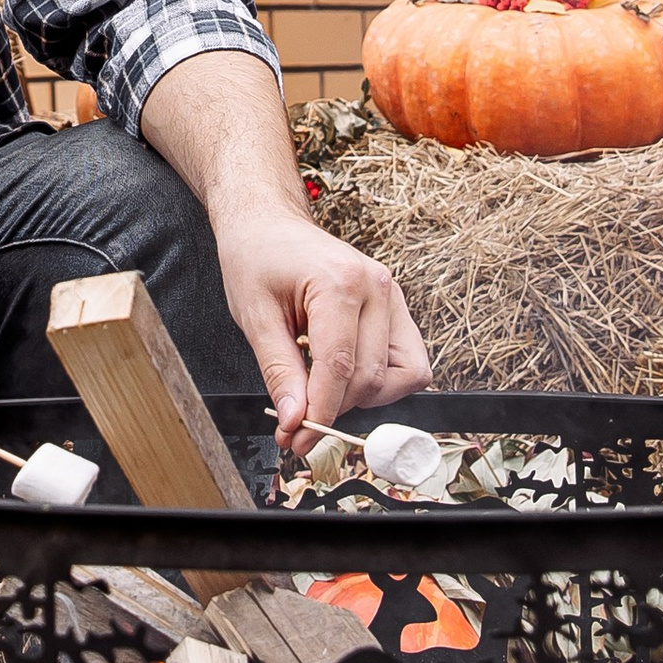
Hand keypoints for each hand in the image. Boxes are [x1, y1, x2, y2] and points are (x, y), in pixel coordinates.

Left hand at [215, 207, 426, 455]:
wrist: (269, 225)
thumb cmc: (258, 259)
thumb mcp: (254, 317)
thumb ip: (279, 371)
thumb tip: (296, 420)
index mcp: (340, 281)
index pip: (340, 367)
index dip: (320, 411)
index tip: (297, 438)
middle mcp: (376, 287)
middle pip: (371, 377)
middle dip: (335, 410)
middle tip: (297, 426)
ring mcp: (392, 296)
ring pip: (401, 375)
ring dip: (363, 397)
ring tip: (321, 394)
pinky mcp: (396, 307)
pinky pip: (407, 361)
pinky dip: (381, 380)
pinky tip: (343, 377)